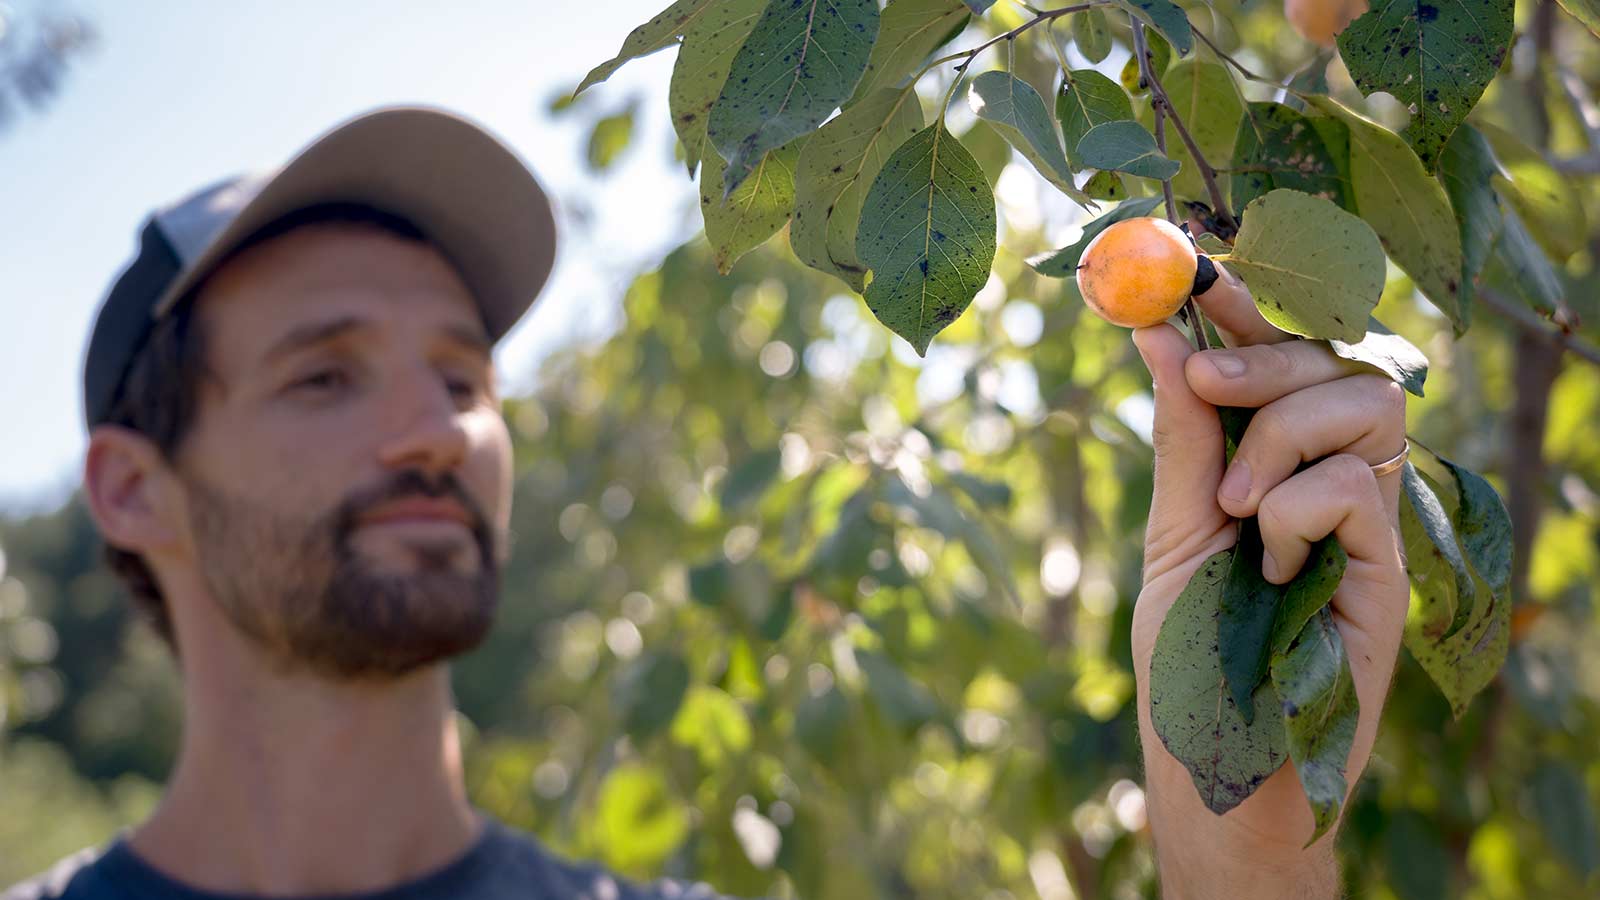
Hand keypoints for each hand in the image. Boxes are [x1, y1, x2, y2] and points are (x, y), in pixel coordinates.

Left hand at [1128, 263, 1410, 896]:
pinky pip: (1360, 483)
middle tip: (1201, 380)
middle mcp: (1330, 477)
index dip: (1247, 307)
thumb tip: (1154, 335)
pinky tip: (1269, 562)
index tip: (1192, 268)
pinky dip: (1298, 507)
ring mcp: (1366, 520)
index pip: (1282, 358)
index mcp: (1276, 461)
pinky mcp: (1390, 567)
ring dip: (1282, 432)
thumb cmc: (1186, 646)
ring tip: (1234, 505)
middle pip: (1338, 360)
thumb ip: (1179, 438)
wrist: (1212, 748)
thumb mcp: (1170, 527)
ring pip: (1367, 402)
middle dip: (1264, 353)